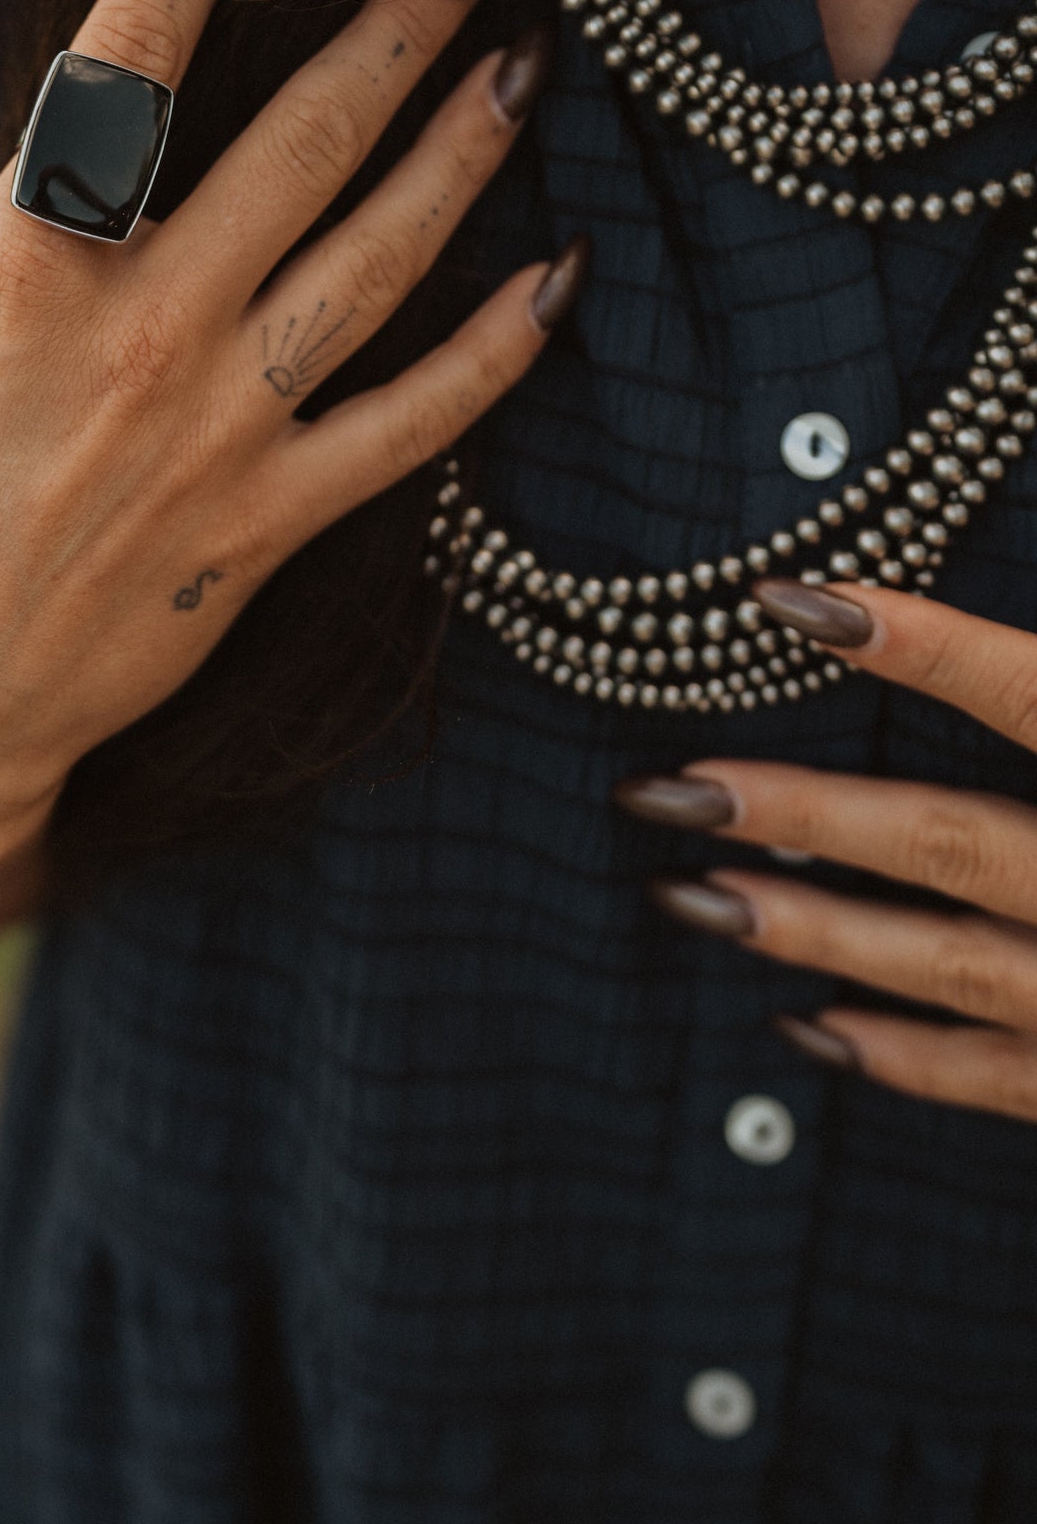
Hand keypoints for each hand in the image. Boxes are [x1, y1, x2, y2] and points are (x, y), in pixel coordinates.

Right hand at [0, 0, 578, 874]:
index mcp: (18, 275)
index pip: (120, 70)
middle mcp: (142, 335)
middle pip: (296, 143)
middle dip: (393, 23)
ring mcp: (221, 434)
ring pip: (376, 262)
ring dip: (463, 150)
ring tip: (532, 55)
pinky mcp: (268, 527)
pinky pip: (410, 430)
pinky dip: (494, 355)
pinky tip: (560, 278)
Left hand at [619, 579, 1036, 1122]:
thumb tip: (892, 609)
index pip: (1032, 696)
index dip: (927, 647)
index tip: (788, 600)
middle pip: (947, 840)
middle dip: (802, 813)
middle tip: (671, 790)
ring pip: (943, 959)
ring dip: (812, 928)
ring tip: (691, 896)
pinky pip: (987, 1071)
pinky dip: (895, 1049)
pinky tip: (806, 1022)